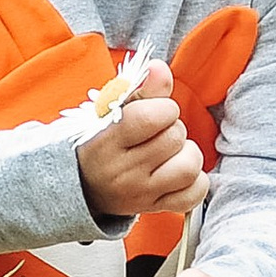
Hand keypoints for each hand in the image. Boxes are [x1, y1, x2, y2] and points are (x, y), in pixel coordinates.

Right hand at [75, 60, 206, 226]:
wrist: (80, 187)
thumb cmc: (99, 142)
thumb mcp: (110, 111)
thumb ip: (140, 88)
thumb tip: (159, 67)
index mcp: (106, 143)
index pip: (151, 117)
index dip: (163, 107)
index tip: (155, 111)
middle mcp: (123, 173)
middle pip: (174, 138)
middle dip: (173, 128)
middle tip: (158, 133)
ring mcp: (140, 194)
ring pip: (189, 166)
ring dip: (187, 153)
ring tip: (170, 152)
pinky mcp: (155, 208)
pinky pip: (194, 194)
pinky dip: (195, 181)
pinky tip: (177, 172)